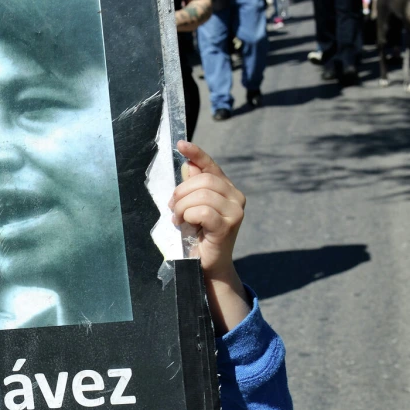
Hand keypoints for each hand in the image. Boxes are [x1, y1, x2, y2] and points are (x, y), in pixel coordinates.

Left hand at [170, 141, 244, 276]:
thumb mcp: (192, 207)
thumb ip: (193, 187)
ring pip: (202, 195)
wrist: (208, 265)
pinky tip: (186, 225)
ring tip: (179, 220)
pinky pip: (203, 212)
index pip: (211, 166)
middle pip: (203, 180)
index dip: (197, 153)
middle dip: (181, 193)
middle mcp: (236, 197)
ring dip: (182, 207)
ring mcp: (235, 212)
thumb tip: (189, 164)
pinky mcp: (228, 226)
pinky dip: (189, 217)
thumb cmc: (199, 236)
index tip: (181, 144)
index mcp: (228, 189)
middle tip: (173, 209)